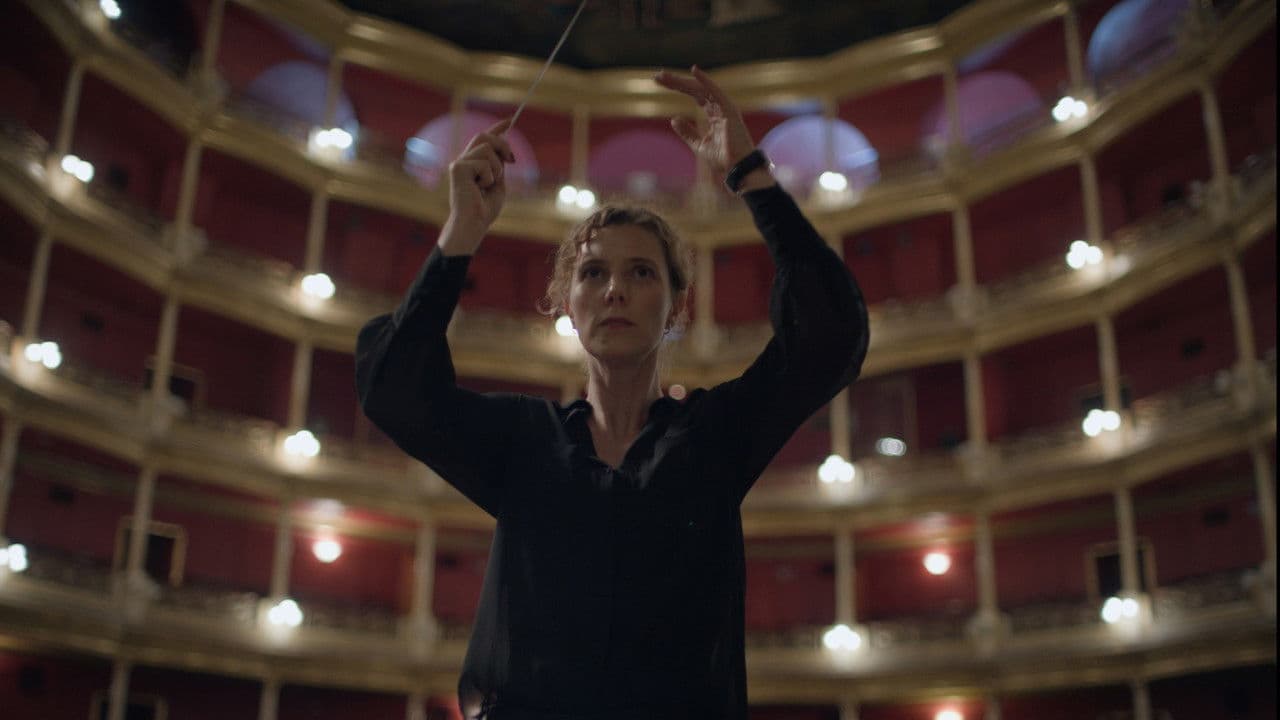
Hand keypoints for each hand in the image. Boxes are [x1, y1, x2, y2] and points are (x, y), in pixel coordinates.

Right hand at [440, 118, 515, 254]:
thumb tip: (505, 149)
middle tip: (512, 160)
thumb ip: (499, 166)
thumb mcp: (498, 184)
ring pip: (487, 150)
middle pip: (484, 136)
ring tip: (488, 185)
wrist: (474, 222)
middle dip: (502, 144)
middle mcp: (463, 160)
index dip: (498, 128)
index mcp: (473, 164)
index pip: (484, 140)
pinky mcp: (458, 168)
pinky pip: (483, 163)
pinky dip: (489, 177)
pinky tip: (480, 188)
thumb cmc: (485, 209)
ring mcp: (459, 163)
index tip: (511, 120)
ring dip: (496, 168)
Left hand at [654, 66, 756, 175]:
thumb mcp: (698, 145)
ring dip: (683, 81)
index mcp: (714, 115)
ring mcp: (724, 108)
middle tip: (658, 76)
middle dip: (676, 82)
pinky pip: (716, 92)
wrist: (737, 169)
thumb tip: (674, 119)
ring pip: (701, 89)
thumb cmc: (723, 160)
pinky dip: (706, 81)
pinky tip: (694, 71)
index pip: (694, 95)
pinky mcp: (729, 110)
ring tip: (665, 76)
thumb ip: (687, 132)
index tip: (659, 82)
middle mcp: (719, 108)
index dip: (677, 87)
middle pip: (695, 89)